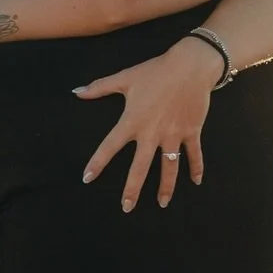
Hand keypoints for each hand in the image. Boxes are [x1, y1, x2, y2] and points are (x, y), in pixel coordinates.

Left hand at [74, 35, 219, 210]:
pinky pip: (194, 155)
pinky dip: (196, 168)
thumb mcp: (126, 78)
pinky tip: (195, 182)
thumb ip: (100, 87)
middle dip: (132, 189)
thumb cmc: (156, 70)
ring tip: (161, 204)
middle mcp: (152, 132)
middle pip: (140, 167)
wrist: (191, 65)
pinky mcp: (191, 131)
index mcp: (132, 121)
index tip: (87, 178)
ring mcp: (173, 134)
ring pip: (169, 167)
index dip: (97, 163)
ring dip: (166, 187)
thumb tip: (76, 92)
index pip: (110, 147)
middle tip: (126, 207)